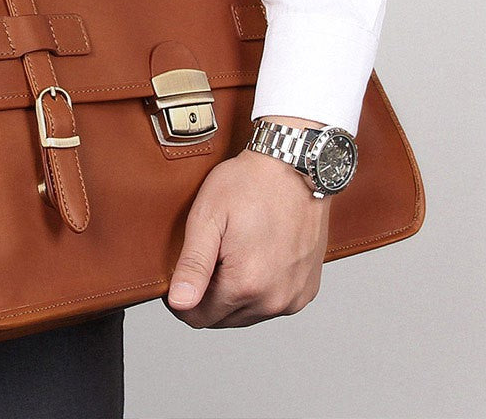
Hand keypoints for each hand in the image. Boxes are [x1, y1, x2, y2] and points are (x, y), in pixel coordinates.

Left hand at [167, 116, 329, 327]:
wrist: (294, 166)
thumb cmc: (249, 184)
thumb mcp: (208, 218)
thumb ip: (193, 266)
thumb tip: (178, 304)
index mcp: (245, 285)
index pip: (197, 317)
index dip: (182, 297)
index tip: (182, 270)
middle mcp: (274, 300)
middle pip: (221, 318)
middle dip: (208, 293)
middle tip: (211, 252)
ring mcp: (294, 296)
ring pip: (246, 314)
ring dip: (234, 292)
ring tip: (233, 251)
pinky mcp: (307, 289)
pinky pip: (272, 304)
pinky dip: (259, 288)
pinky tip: (256, 256)